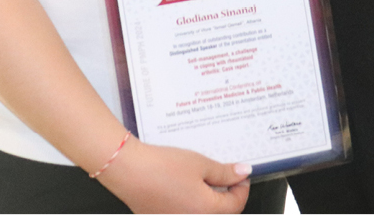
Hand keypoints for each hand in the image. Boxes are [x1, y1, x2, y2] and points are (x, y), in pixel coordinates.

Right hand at [97, 137, 250, 213]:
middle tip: (226, 176)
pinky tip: (188, 187)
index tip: (240, 174)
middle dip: (227, 196)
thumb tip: (243, 173)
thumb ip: (224, 172)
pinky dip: (193, 204)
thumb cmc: (163, 167)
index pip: (236, 204)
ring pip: (204, 214)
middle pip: (221, 213)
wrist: (130, 171)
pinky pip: (187, 214)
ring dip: (210, 201)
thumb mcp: (200, 164)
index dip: (242, 187)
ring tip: (206, 179)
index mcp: (206, 210)